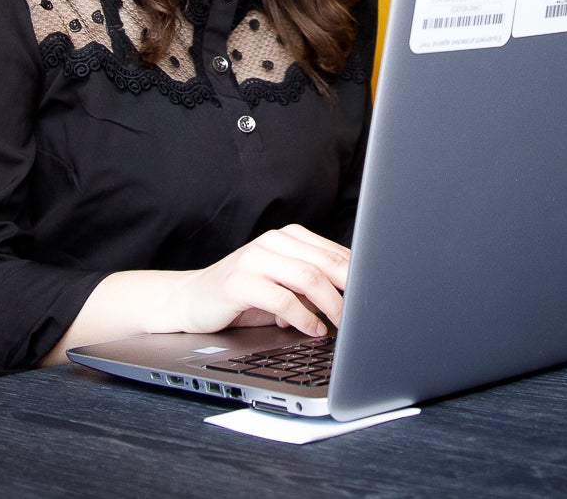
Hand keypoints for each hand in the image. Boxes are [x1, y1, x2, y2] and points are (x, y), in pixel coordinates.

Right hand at [159, 225, 350, 337]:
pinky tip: (312, 329)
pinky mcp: (239, 281)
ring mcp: (254, 259)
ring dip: (331, 306)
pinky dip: (304, 318)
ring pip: (309, 278)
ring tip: (341, 326)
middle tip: (363, 317)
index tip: (375, 300)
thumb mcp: (283, 285)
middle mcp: (272, 242)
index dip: (359, 277)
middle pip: (326, 263)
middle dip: (351, 292)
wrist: (191, 299)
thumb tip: (356, 298)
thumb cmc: (243, 295)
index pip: (335, 253)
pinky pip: (282, 300)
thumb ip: (312, 284)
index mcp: (288, 237)